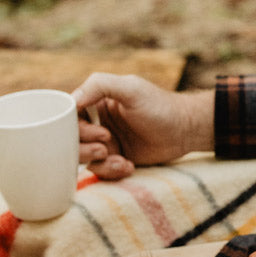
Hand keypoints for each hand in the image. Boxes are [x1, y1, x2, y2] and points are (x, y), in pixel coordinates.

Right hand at [72, 73, 214, 179]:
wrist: (186, 130)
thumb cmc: (160, 106)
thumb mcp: (130, 89)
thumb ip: (100, 85)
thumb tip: (72, 99)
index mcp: (96, 103)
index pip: (69, 117)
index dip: (77, 128)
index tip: (100, 132)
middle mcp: (98, 123)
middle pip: (72, 141)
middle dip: (86, 148)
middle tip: (107, 146)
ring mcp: (106, 142)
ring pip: (85, 159)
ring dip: (100, 163)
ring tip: (120, 160)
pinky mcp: (117, 159)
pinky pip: (102, 170)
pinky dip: (112, 171)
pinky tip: (128, 166)